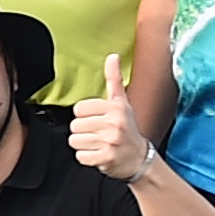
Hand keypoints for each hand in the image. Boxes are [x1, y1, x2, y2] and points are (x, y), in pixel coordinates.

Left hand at [70, 55, 154, 180]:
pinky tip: (99, 154)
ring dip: (84, 145)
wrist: (139, 158)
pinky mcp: (106, 158)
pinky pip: (80, 156)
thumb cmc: (128, 129)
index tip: (97, 119)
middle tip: (99, 134)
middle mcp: (114, 123)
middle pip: (75, 126)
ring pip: (75, 141)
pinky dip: (87, 158)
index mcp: (116, 107)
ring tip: (99, 144)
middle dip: (83, 131)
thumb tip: (112, 56)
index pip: (78, 109)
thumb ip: (114, 79)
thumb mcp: (122, 103)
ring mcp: (110, 141)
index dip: (85, 115)